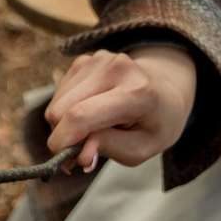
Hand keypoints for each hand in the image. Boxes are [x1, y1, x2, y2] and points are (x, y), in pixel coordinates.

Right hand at [45, 46, 196, 171]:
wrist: (166, 92)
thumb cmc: (154, 124)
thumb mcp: (141, 149)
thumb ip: (108, 150)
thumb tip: (78, 153)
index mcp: (138, 92)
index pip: (81, 115)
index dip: (62, 142)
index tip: (63, 161)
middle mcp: (116, 68)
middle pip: (60, 110)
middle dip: (63, 136)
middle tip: (83, 148)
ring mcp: (98, 60)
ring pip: (55, 104)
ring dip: (65, 124)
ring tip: (92, 128)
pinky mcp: (85, 60)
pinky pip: (58, 95)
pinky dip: (67, 110)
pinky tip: (89, 111)